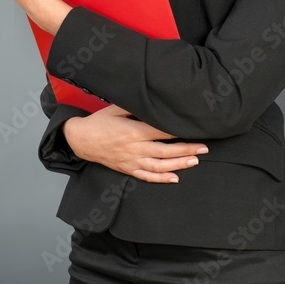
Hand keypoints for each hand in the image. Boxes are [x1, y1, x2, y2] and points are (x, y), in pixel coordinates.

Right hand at [63, 105, 208, 182]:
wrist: (81, 140)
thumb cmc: (99, 122)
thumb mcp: (116, 109)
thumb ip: (135, 107)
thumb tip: (154, 104)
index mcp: (133, 131)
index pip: (161, 132)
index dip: (179, 131)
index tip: (193, 129)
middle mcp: (134, 148)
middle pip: (166, 151)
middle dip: (187, 149)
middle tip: (203, 148)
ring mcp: (131, 161)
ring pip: (160, 166)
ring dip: (179, 164)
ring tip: (195, 161)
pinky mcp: (127, 169)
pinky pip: (147, 176)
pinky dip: (162, 179)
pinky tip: (175, 178)